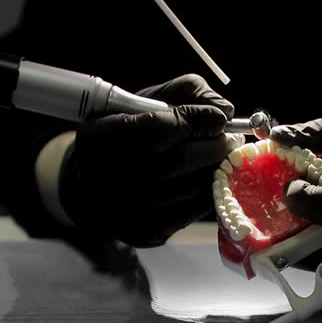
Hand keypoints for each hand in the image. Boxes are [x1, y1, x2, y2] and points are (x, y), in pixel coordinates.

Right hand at [59, 74, 241, 246]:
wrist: (92, 188)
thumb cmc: (126, 137)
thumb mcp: (144, 103)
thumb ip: (184, 92)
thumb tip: (224, 109)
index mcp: (108, 136)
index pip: (165, 125)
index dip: (200, 118)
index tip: (219, 117)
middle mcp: (116, 175)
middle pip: (183, 159)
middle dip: (216, 145)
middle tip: (229, 138)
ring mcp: (132, 207)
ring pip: (193, 186)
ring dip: (216, 169)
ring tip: (221, 156)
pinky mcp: (148, 230)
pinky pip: (194, 210)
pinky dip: (209, 191)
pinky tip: (209, 177)